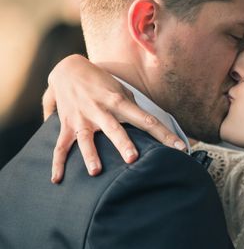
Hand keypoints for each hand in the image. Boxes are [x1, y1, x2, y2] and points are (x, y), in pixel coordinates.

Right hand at [45, 54, 186, 182]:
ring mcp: (82, 119)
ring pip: (86, 139)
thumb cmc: (102, 82)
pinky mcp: (66, 125)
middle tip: (132, 159)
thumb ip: (134, 107)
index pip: (147, 120)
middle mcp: (101, 110)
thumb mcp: (122, 90)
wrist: (68, 69)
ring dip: (90, 155)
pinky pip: (61, 146)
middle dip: (123, 144)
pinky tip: (58, 180)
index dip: (164, 134)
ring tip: (95, 171)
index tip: (180, 148)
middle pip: (115, 129)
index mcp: (120, 102)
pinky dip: (58, 163)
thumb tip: (150, 124)